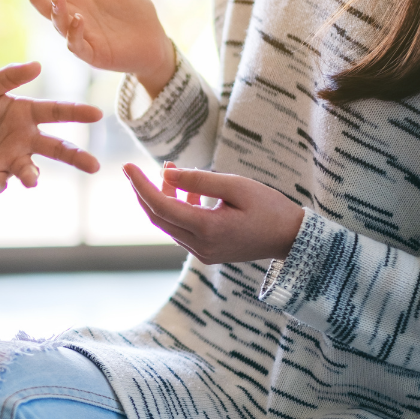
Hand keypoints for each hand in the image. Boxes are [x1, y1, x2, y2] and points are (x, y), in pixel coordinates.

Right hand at [0, 0, 176, 97]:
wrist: (153, 38)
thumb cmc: (130, 10)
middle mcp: (70, 18)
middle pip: (44, 6)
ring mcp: (80, 37)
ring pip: (59, 25)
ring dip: (55, 11)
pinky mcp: (93, 54)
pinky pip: (78, 45)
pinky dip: (75, 33)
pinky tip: (78, 19)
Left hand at [0, 61, 101, 194]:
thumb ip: (7, 78)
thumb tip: (37, 65)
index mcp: (26, 113)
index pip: (56, 112)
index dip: (77, 112)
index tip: (97, 114)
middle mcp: (25, 138)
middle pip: (57, 148)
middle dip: (77, 157)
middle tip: (95, 166)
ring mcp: (11, 158)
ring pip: (31, 170)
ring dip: (32, 176)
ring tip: (32, 181)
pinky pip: (1, 182)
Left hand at [123, 161, 304, 263]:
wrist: (293, 239)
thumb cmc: (270, 208)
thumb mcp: (236, 186)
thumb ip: (199, 180)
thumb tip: (166, 173)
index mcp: (207, 229)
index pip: (160, 206)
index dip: (140, 185)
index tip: (127, 166)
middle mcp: (200, 246)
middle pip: (158, 217)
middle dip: (145, 191)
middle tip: (137, 169)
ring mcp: (202, 252)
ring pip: (168, 223)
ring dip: (164, 198)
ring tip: (171, 171)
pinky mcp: (206, 252)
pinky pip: (181, 229)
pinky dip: (177, 209)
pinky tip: (187, 191)